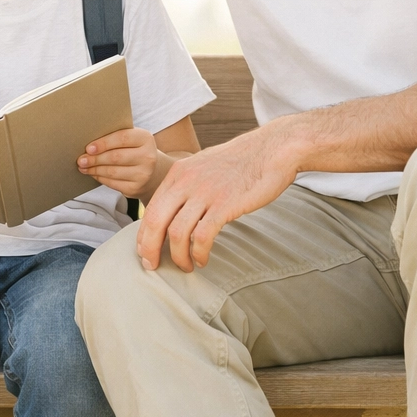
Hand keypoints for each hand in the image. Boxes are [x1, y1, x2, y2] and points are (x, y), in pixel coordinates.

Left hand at [78, 128, 159, 198]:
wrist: (153, 172)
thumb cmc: (136, 150)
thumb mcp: (133, 139)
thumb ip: (116, 137)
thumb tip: (90, 143)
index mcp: (146, 138)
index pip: (122, 138)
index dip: (104, 143)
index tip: (89, 148)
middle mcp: (148, 157)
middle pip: (115, 157)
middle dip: (95, 159)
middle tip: (81, 159)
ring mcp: (143, 175)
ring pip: (112, 172)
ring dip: (94, 169)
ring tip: (83, 167)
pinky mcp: (136, 188)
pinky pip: (112, 183)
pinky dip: (100, 178)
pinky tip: (93, 174)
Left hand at [136, 127, 298, 272]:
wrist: (272, 149)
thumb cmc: (242, 161)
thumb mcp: (204, 165)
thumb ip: (187, 184)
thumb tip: (175, 209)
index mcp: (179, 172)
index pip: (150, 208)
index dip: (144, 235)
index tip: (146, 252)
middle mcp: (187, 181)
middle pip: (155, 221)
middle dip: (150, 250)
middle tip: (153, 267)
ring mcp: (205, 192)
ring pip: (177, 233)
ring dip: (178, 257)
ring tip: (186, 266)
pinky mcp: (225, 204)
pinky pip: (202, 237)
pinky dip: (199, 253)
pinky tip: (203, 259)